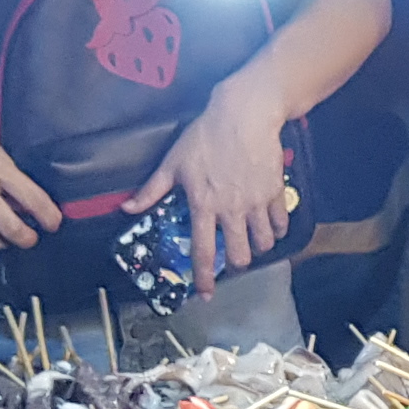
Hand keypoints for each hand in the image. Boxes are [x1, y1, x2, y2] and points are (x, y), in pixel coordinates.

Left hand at [134, 73, 295, 296]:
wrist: (244, 115)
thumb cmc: (206, 136)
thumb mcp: (173, 162)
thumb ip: (152, 190)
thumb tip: (127, 208)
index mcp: (204, 205)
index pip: (202, 250)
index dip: (204, 277)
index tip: (207, 293)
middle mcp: (231, 210)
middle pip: (239, 254)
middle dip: (235, 264)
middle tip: (232, 261)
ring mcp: (256, 203)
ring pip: (263, 242)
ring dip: (257, 248)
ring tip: (252, 244)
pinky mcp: (274, 192)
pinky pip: (280, 222)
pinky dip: (277, 229)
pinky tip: (272, 227)